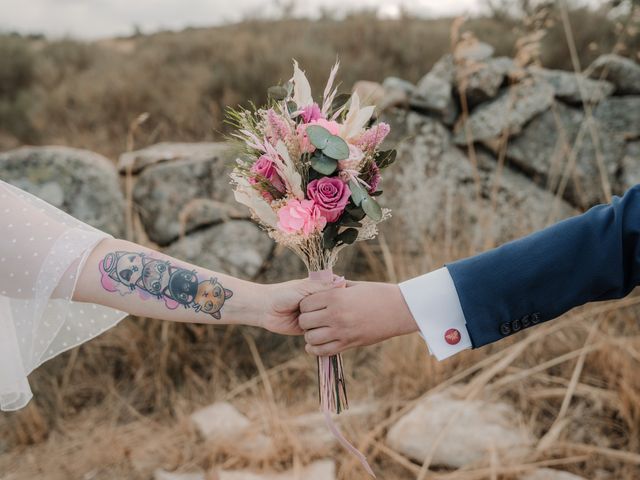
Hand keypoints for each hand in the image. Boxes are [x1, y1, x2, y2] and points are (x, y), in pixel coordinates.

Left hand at [259, 279, 334, 334]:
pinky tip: (305, 330)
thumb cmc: (284, 293)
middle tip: (302, 309)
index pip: (339, 296)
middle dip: (321, 314)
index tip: (329, 300)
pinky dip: (316, 335)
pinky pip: (321, 337)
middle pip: (334, 313)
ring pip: (328, 326)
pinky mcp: (313, 331)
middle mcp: (323, 306)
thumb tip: (343, 281)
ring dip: (316, 325)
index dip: (335, 300)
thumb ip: (324, 285)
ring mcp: (318, 319)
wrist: (266, 309)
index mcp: (323, 291)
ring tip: (300, 318)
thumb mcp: (305, 287)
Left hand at [298, 281, 417, 354]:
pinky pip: (324, 351)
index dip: (305, 305)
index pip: (305, 304)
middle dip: (305, 321)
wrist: (400, 309)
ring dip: (310, 336)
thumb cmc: (378, 294)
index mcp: (336, 296)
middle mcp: (336, 314)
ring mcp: (342, 331)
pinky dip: (316, 349)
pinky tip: (318, 344)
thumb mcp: (355, 285)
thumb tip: (320, 286)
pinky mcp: (349, 344)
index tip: (311, 306)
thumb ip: (335, 287)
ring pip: (311, 338)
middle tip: (312, 319)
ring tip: (317, 331)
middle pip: (305, 321)